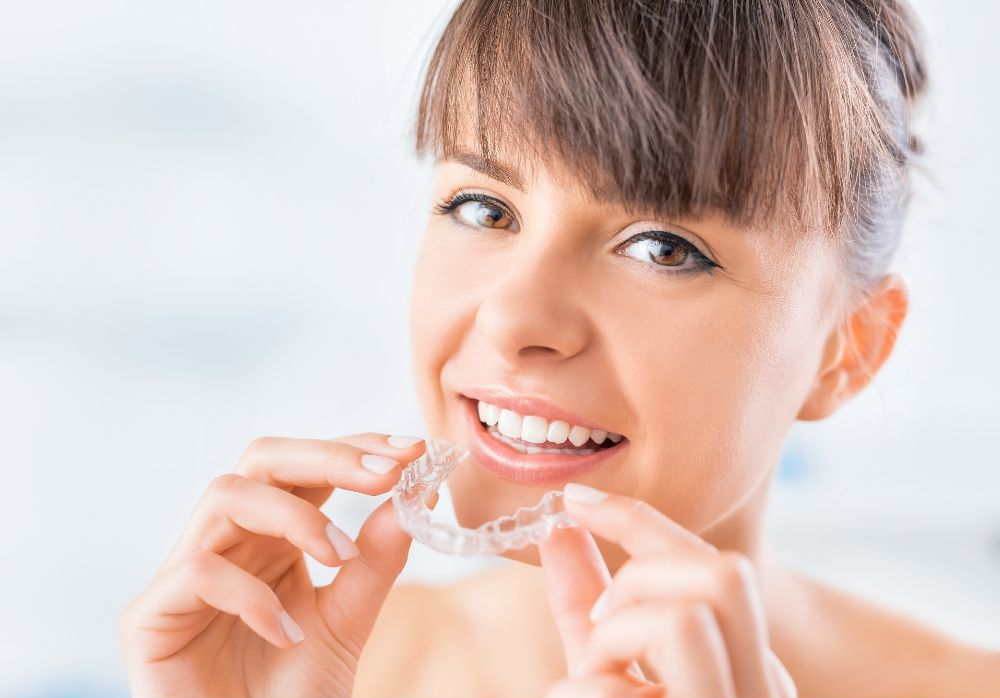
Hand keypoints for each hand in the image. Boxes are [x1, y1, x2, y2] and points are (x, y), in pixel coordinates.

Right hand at [118, 433, 429, 697]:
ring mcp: (184, 575)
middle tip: (387, 474)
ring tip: (340, 556)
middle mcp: (228, 543)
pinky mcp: (150, 618)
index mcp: (272, 537)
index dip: (355, 448)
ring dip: (294, 516)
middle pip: (262, 459)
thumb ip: (376, 562)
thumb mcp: (347, 622)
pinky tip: (287, 633)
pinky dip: (252, 595)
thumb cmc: (290, 695)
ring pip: (225, 495)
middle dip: (328, 456)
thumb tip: (415, 494)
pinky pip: (198, 572)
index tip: (412, 449)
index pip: (307, 468)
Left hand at [539, 484, 796, 697]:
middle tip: (601, 626)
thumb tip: (559, 529)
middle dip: (641, 577)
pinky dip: (578, 693)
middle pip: (727, 573)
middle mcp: (762, 689)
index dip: (639, 518)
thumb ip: (587, 605)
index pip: (717, 565)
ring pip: (685, 621)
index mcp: (747, 662)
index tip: (576, 499)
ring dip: (612, 639)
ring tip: (592, 679)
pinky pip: (623, 692)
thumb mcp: (601, 665)